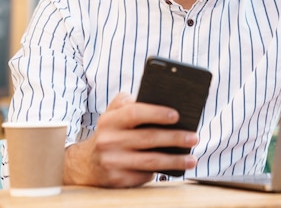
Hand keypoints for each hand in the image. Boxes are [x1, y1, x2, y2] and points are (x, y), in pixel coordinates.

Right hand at [63, 92, 198, 187]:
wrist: (86, 164)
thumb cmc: (112, 132)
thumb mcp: (113, 113)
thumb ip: (131, 102)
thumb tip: (163, 101)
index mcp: (109, 120)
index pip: (135, 112)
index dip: (157, 113)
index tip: (177, 115)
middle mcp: (108, 140)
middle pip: (148, 138)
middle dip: (175, 138)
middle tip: (194, 137)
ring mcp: (112, 162)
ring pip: (151, 161)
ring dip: (175, 160)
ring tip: (192, 159)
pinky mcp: (117, 180)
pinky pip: (145, 175)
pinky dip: (161, 171)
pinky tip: (175, 168)